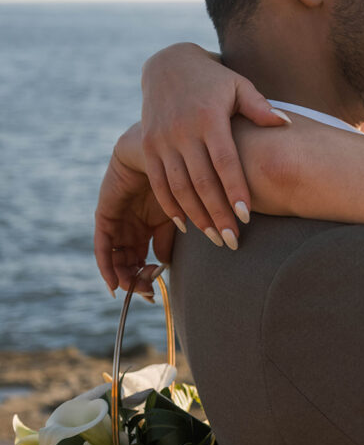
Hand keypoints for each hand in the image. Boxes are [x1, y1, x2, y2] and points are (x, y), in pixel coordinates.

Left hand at [94, 123, 175, 294]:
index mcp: (149, 225)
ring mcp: (117, 221)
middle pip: (128, 262)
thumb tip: (164, 266)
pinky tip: (114, 282)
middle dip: (137, 281)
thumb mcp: (177, 216)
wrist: (166, 150)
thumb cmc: (181, 178)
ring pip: (115, 258)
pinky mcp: (105, 214)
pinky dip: (106, 266)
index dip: (150, 277)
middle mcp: (131, 225)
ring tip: (136, 289)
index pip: (144, 259)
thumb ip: (169, 240)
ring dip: (123, 277)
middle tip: (149, 294)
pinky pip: (102, 246)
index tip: (158, 293)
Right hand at [140, 44, 289, 245]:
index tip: (247, 217)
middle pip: (201, 181)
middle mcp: (182, 130)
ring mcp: (161, 140)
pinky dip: (171, 206)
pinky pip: (158, 183)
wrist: (168, 65)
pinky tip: (186, 225)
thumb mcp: (238, 86)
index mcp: (208, 118)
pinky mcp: (147, 146)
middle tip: (232, 241)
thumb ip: (260, 107)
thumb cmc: (214, 80)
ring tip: (214, 238)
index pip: (224, 161)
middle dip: (217, 214)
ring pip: (178, 187)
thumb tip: (284, 124)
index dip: (235, 190)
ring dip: (196, 216)